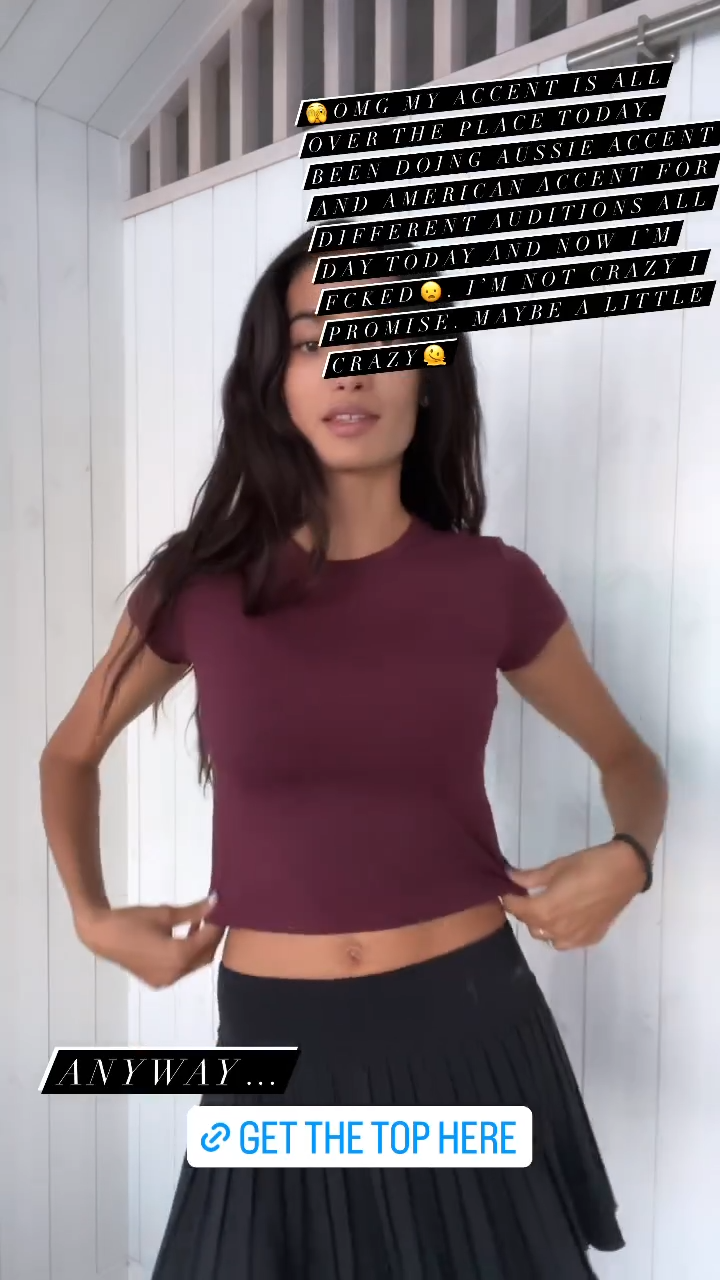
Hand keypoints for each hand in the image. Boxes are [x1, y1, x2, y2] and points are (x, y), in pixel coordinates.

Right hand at [75, 895, 223, 988]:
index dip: (218, 924)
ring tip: (200, 922)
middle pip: (204, 955)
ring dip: (200, 945)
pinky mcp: (157, 981)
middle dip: (212, 937)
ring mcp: (165, 980)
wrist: (101, 935)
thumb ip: (193, 911)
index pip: (208, 940)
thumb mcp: (165, 913)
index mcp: (178, 957)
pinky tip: (185, 934)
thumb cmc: (132, 921)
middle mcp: (175, 974)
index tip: (224, 909)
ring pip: (194, 964)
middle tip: (215, 916)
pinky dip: (187, 954)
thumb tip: (216, 902)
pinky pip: (181, 969)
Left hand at [500, 840, 647, 950]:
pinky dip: (559, 933)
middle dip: (525, 911)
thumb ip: (531, 877)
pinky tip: (565, 918)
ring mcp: (575, 938)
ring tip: (546, 907)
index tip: (506, 891)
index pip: (517, 910)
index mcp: (546, 910)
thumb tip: (510, 877)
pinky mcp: (590, 939)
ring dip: (541, 924)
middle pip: (530, 925)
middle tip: (527, 896)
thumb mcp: (556, 867)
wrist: (625, 872)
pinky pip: (566, 942)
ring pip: (547, 937)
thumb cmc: (589, 865)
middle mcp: (558, 930)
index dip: (508, 900)